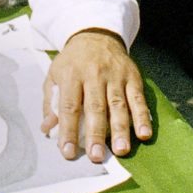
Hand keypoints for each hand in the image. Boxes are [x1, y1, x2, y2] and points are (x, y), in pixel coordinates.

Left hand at [40, 29, 151, 162]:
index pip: (69, 106)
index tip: (68, 152)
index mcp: (71, 75)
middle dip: (96, 134)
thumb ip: (51, 103)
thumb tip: (48, 129)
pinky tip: (144, 134)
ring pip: (118, 105)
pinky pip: (138, 98)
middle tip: (97, 156)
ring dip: (120, 129)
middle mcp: (93, 74)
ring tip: (121, 151)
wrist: (96, 35)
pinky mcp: (132, 76)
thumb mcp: (54, 76)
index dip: (68, 130)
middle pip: (95, 108)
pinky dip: (142, 117)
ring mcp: (115, 75)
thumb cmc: (72, 62)